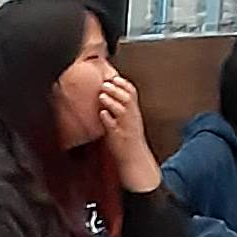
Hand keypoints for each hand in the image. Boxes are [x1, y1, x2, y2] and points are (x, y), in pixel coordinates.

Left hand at [97, 70, 159, 191]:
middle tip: (104, 84)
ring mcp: (125, 126)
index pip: (132, 93)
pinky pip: (113, 125)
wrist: (134, 159)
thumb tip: (109, 95)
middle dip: (116, 89)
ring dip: (110, 101)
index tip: (114, 77)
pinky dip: (107, 118)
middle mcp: (132, 118)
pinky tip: (102, 113)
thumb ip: (121, 108)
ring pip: (120, 110)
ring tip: (101, 96)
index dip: (123, 84)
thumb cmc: (129, 139)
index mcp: (134, 112)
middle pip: (127, 98)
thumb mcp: (129, 121)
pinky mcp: (118, 136)